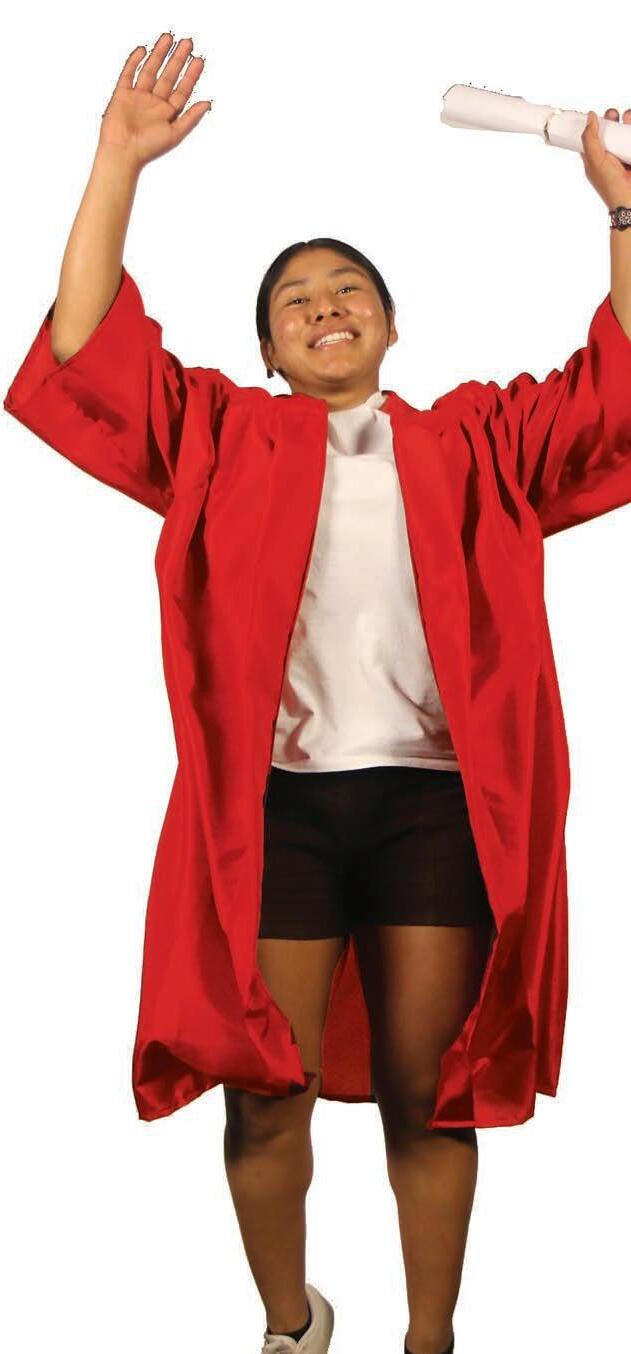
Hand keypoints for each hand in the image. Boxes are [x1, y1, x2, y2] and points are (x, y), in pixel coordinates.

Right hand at [98, 32, 211, 168]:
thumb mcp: (175, 133)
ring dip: (159, 54)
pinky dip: (134, 61)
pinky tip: (143, 49)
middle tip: (188, 42)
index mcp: (167, 113)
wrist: (122, 152)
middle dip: (178, 59)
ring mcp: (138, 97)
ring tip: (168, 38)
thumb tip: (208, 103)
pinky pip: (128, 73)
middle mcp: (154, 103)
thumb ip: (191, 118)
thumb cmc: (149, 148)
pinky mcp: (122, 94)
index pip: (183, 89)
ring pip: (151, 70)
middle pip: (168, 76)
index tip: (199, 60)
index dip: (191, 75)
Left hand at [581, 106, 630, 209]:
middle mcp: (609, 151)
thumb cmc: (610, 185)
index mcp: (595, 155)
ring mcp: (623, 151)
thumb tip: (590, 116)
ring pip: (625, 128)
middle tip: (613, 116)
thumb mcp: (594, 160)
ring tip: (628, 119)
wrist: (630, 199)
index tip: (595, 114)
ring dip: (627, 119)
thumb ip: (590, 138)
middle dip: (612, 117)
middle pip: (610, 127)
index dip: (593, 123)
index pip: (592, 134)